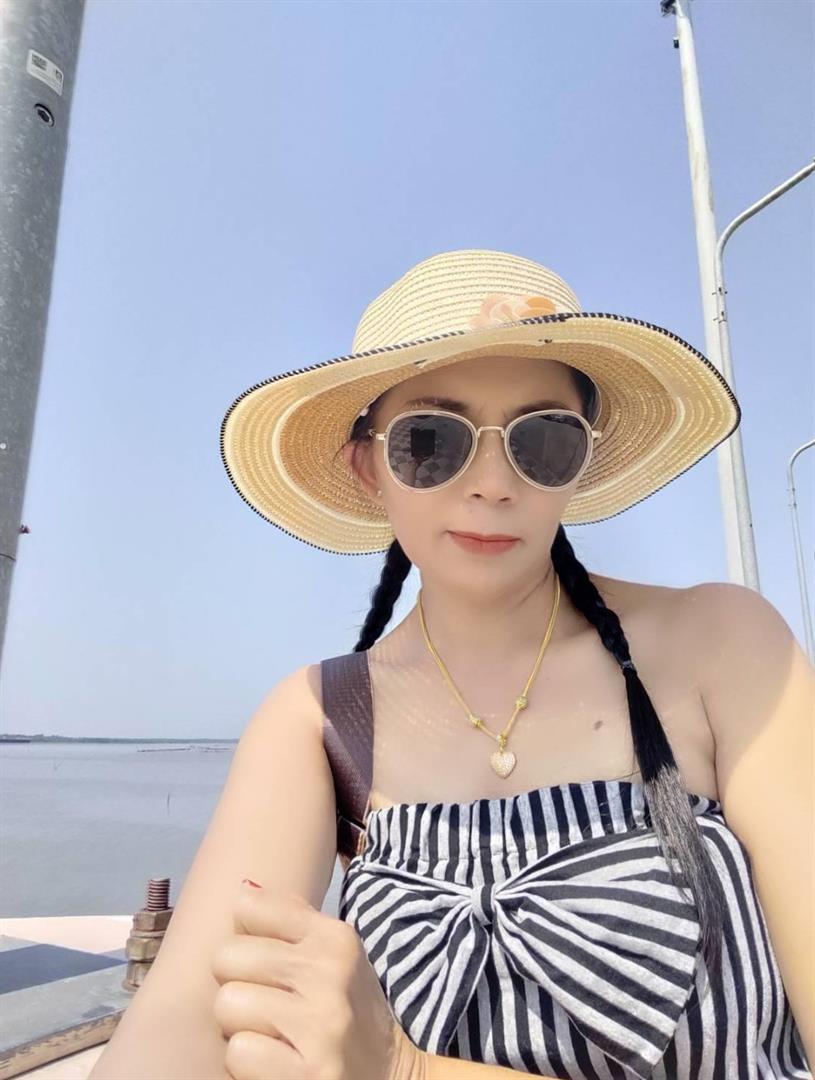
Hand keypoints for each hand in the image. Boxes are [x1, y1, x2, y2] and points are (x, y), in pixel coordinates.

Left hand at [211, 880, 422, 1079]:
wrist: (393, 1077)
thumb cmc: (349, 1009)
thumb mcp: (334, 954)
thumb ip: (290, 917)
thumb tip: (241, 889)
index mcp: (335, 938)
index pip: (249, 909)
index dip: (244, 940)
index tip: (264, 963)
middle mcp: (331, 974)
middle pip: (228, 957)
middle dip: (235, 984)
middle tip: (263, 1004)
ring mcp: (322, 1026)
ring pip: (227, 1004)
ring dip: (238, 1026)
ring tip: (268, 1034)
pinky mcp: (311, 1073)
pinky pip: (239, 1053)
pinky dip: (247, 1062)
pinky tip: (272, 1062)